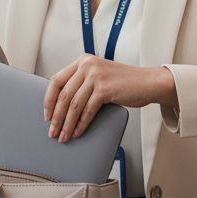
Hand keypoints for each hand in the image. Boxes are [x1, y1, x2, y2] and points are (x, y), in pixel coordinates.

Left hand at [42, 56, 174, 141]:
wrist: (149, 82)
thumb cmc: (125, 82)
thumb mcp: (99, 76)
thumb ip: (82, 83)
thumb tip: (62, 107)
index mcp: (82, 61)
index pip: (56, 80)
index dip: (49, 100)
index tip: (47, 115)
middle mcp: (87, 65)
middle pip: (63, 95)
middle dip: (56, 117)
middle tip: (53, 131)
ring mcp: (96, 76)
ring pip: (74, 105)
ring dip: (67, 124)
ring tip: (64, 136)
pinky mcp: (104, 88)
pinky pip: (87, 110)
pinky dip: (81, 124)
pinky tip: (79, 132)